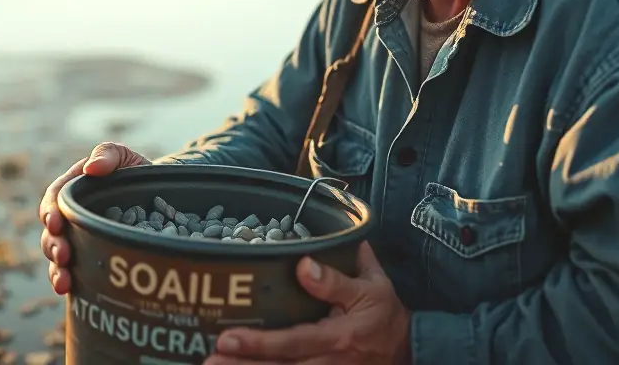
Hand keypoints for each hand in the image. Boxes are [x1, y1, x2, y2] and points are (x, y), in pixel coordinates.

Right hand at [38, 142, 149, 294]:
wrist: (162, 198)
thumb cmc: (137, 173)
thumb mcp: (124, 157)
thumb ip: (107, 154)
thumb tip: (90, 168)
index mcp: (74, 191)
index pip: (54, 201)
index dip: (51, 212)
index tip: (57, 223)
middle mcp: (72, 218)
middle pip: (52, 233)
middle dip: (53, 246)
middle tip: (63, 255)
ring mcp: (81, 240)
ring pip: (59, 256)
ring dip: (57, 269)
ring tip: (63, 282)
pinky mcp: (91, 258)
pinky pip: (75, 272)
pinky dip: (69, 282)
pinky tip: (68, 290)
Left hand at [204, 241, 411, 364]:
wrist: (408, 348)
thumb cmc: (384, 313)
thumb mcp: (371, 287)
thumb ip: (335, 279)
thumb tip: (303, 263)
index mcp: (339, 337)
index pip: (293, 342)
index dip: (260, 343)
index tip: (227, 338)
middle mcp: (329, 363)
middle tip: (210, 360)